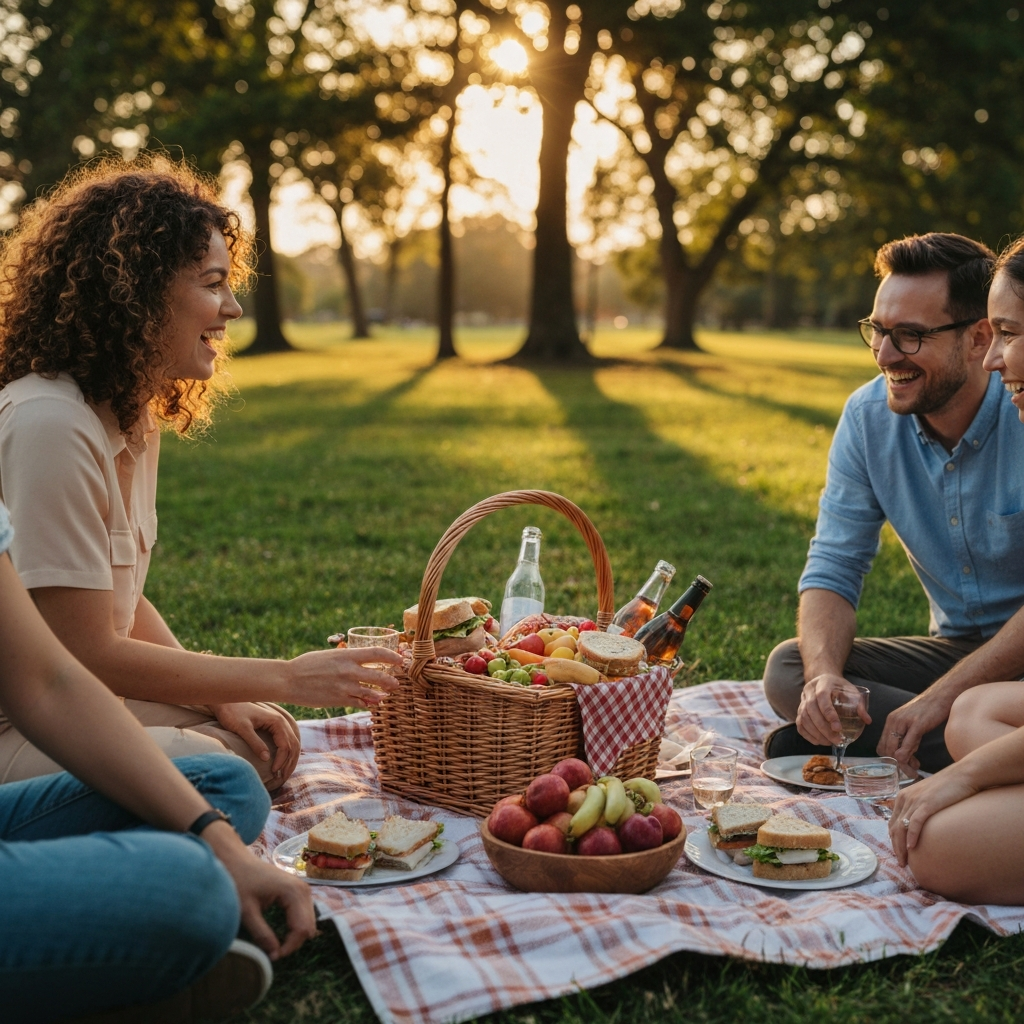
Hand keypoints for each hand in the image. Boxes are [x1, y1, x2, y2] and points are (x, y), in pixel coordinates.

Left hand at [202, 821, 316, 959]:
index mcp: (294, 892)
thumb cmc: (239, 882)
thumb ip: (262, 934)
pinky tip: (280, 932)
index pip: (302, 929)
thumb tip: (274, 955)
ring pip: (308, 922)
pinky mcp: (297, 891)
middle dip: (293, 943)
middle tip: (273, 952)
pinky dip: (294, 927)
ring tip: (275, 944)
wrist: (236, 860)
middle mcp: (303, 890)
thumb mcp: (247, 912)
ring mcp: (302, 889)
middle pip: (309, 927)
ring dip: (295, 936)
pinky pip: (303, 915)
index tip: (271, 957)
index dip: (289, 947)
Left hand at [209, 701, 301, 781]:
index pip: (286, 746)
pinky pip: (287, 742)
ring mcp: (279, 725)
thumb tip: (267, 759)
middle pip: (294, 746)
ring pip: (293, 745)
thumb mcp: (242, 729)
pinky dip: (287, 755)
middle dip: (289, 764)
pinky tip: (281, 764)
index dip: (281, 761)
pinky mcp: (274, 728)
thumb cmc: (233, 714)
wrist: (227, 702)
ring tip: (283, 775)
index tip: (272, 772)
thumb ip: (255, 742)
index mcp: (277, 722)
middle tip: (281, 779)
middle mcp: (282, 723)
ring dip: (290, 760)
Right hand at [285, 646, 402, 708]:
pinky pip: (360, 703)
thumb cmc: (309, 665)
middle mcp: (349, 670)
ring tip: (386, 695)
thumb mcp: (331, 655)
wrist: (289, 679)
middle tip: (397, 683)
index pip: (377, 653)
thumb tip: (362, 660)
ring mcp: (345, 687)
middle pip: (380, 676)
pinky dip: (368, 703)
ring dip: (382, 695)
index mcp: (347, 654)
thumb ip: (348, 659)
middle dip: (392, 681)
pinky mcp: (339, 700)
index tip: (400, 660)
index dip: (392, 656)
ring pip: (372, 693)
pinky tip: (372, 703)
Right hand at [796, 673, 871, 746]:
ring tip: (829, 742)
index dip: (828, 713)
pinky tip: (818, 741)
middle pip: (811, 710)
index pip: (822, 697)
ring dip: (816, 733)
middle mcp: (809, 690)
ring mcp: (802, 700)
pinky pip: (799, 724)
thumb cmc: (839, 687)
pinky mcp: (799, 709)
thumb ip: (859, 704)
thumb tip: (867, 720)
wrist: (824, 679)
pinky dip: (807, 734)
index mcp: (823, 683)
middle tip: (836, 740)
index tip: (838, 728)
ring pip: (803, 718)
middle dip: (823, 728)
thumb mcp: (852, 690)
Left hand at [876, 688, 951, 769]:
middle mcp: (894, 721)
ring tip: (914, 769)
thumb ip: (908, 740)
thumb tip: (905, 758)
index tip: (902, 766)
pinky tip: (915, 762)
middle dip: (896, 765)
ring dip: (903, 763)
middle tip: (910, 772)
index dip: (890, 760)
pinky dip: (909, 754)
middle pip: (886, 749)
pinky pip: (908, 742)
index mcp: (891, 722)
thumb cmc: (929, 711)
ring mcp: (904, 722)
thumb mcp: (913, 727)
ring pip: (895, 748)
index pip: (882, 746)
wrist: (941, 696)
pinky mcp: (917, 723)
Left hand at [888, 764, 977, 865]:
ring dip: (901, 847)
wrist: (963, 775)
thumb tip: (920, 828)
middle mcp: (905, 798)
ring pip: (901, 828)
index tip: (899, 853)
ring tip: (905, 861)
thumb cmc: (948, 788)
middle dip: (895, 847)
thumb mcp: (928, 798)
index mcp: (903, 796)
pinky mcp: (926, 804)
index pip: (893, 823)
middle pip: (894, 828)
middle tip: (901, 863)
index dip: (894, 840)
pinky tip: (912, 848)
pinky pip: (914, 824)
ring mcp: (914, 801)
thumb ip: (920, 809)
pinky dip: (912, 837)